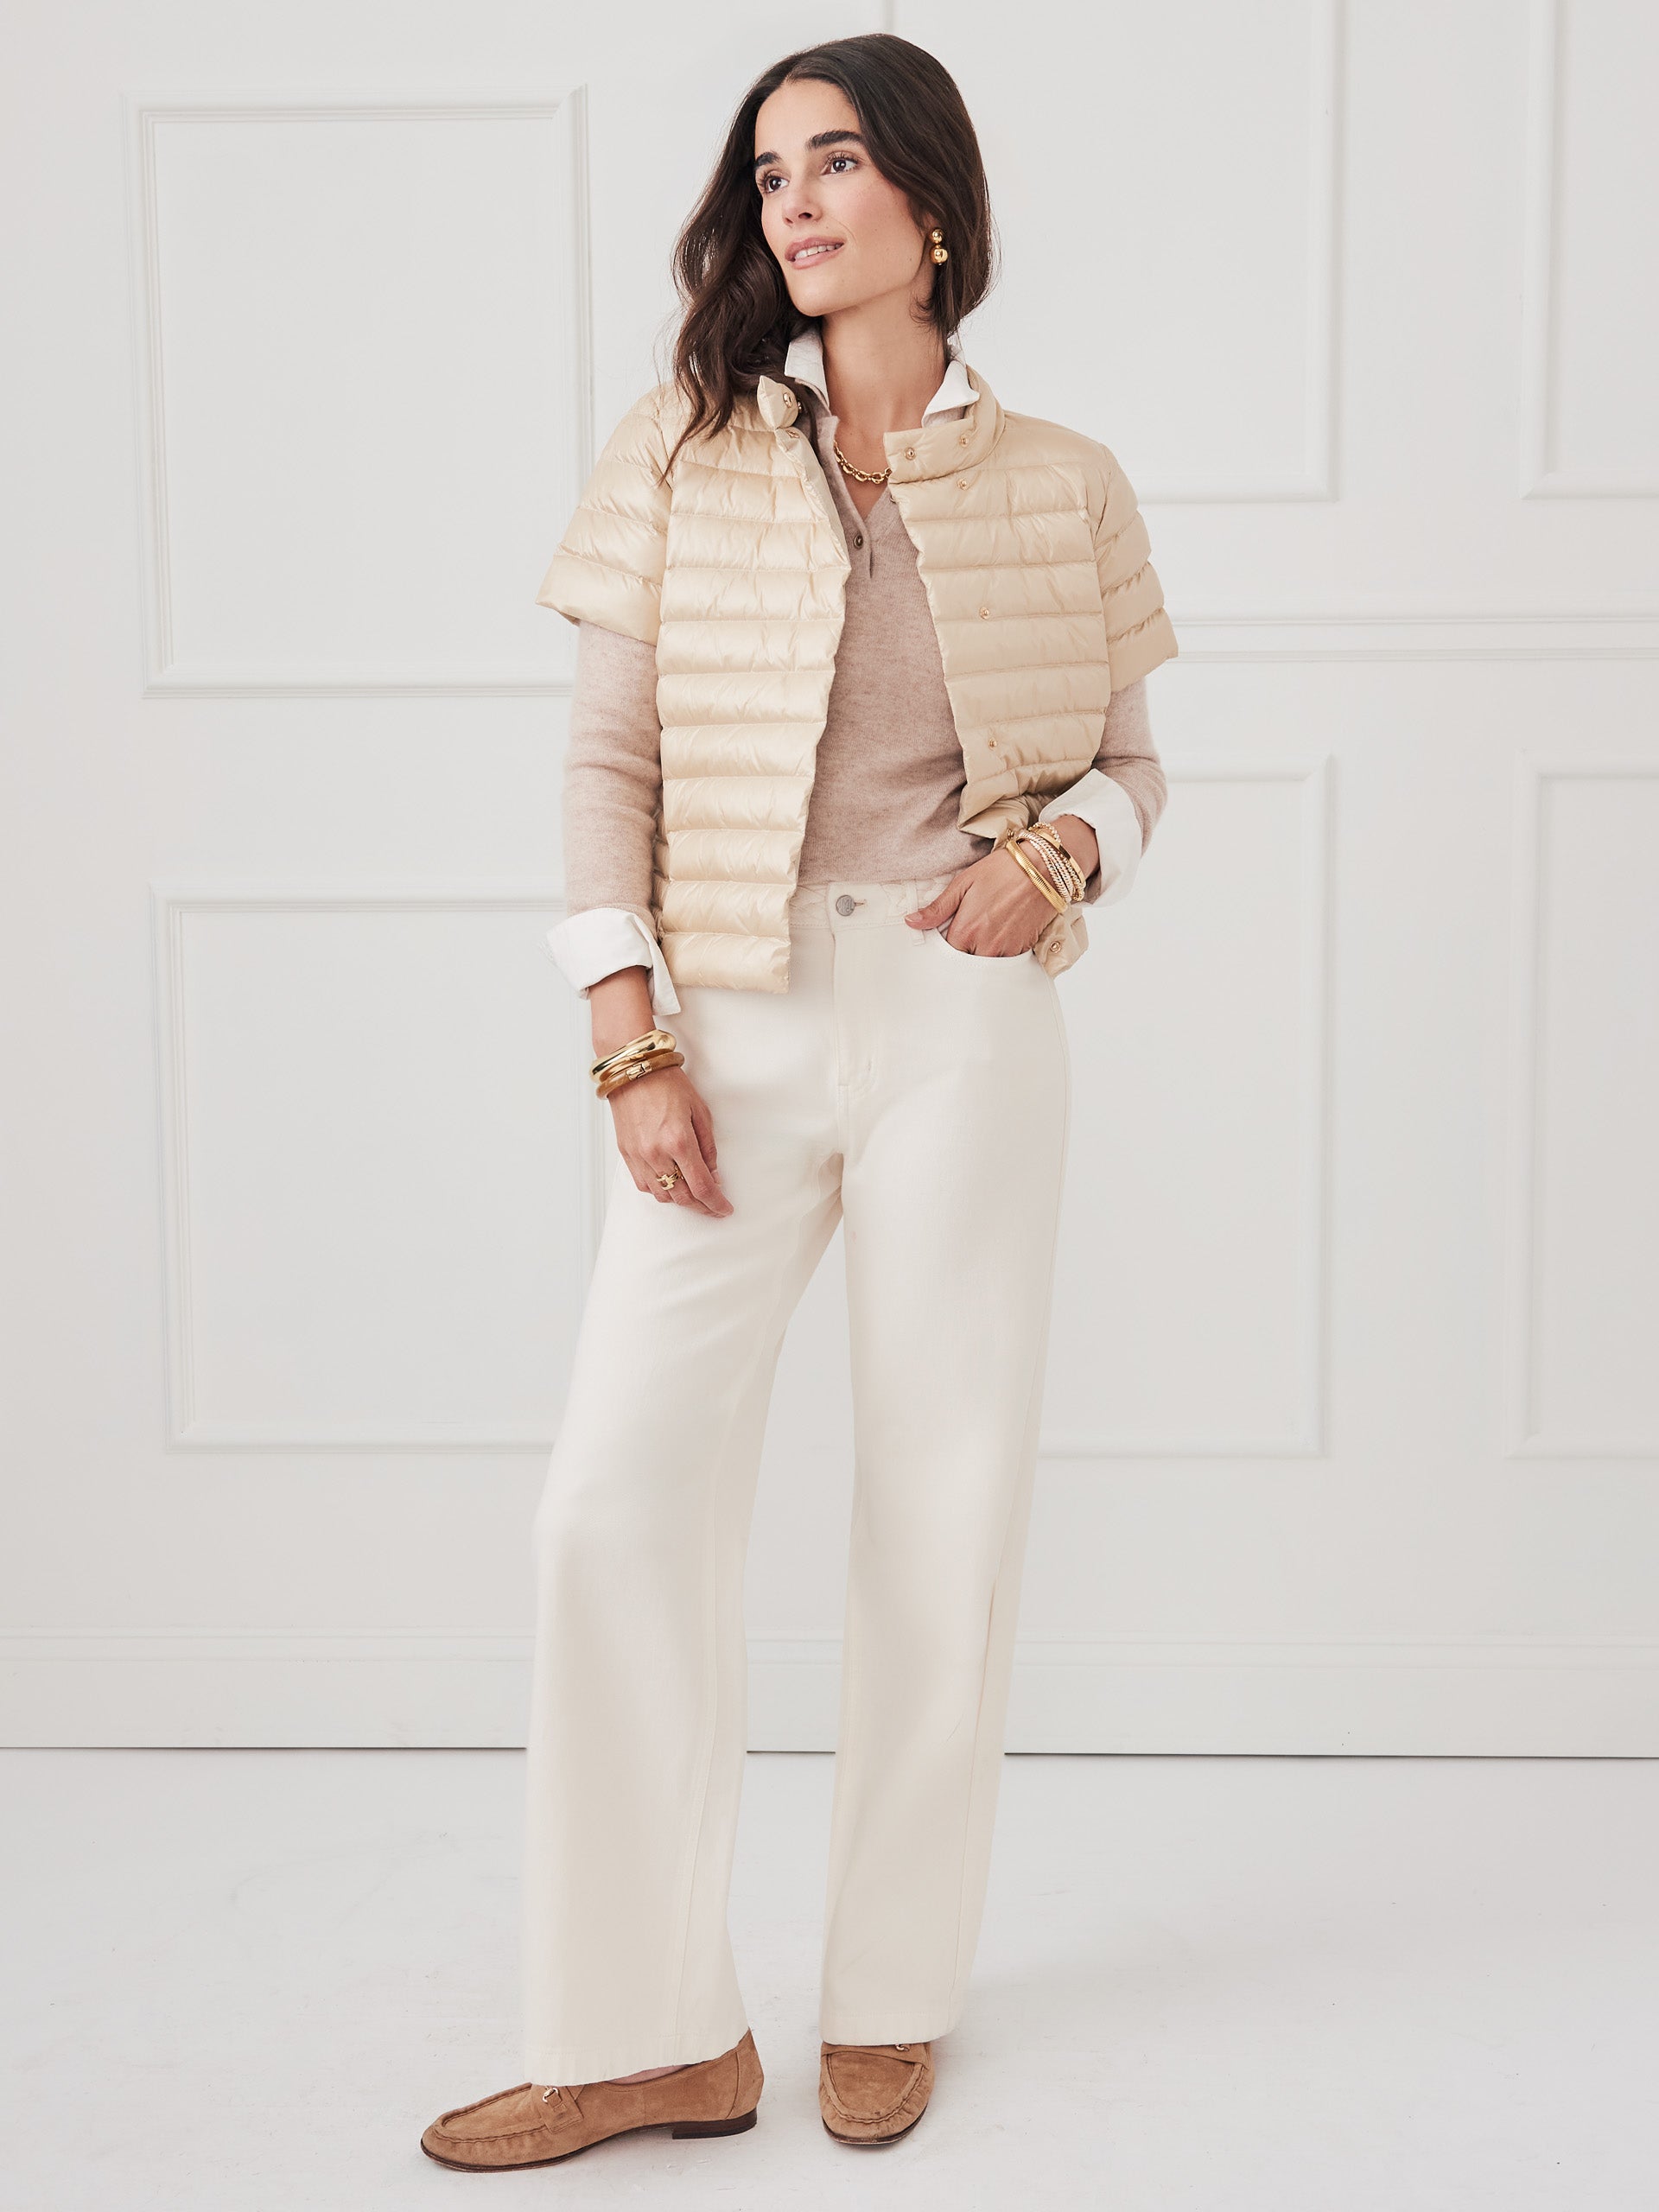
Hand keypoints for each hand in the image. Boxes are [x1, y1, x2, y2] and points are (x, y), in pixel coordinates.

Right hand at [589, 965, 731, 1217]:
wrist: (633, 1069)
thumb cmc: (668, 1084)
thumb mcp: (699, 1111)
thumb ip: (708, 1147)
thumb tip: (713, 1174)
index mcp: (679, 1141)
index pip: (701, 1186)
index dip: (716, 1203)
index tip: (724, 1209)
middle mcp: (656, 1154)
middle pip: (682, 1197)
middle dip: (701, 1206)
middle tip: (713, 1206)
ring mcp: (638, 1156)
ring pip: (662, 1195)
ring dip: (680, 1199)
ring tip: (693, 1192)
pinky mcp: (626, 1154)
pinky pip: (643, 1185)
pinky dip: (659, 1189)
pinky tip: (670, 1182)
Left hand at [905, 813, 1097, 953]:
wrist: (1045, 868)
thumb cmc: (1004, 870)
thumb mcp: (964, 883)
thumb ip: (938, 908)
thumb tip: (912, 922)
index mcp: (966, 930)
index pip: (945, 953)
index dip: (945, 943)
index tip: (948, 932)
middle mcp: (985, 946)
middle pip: (964, 962)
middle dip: (963, 951)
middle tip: (968, 930)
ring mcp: (1006, 951)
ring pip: (984, 964)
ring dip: (981, 953)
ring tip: (986, 929)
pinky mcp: (1023, 951)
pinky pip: (1004, 962)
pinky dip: (999, 952)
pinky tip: (1001, 932)